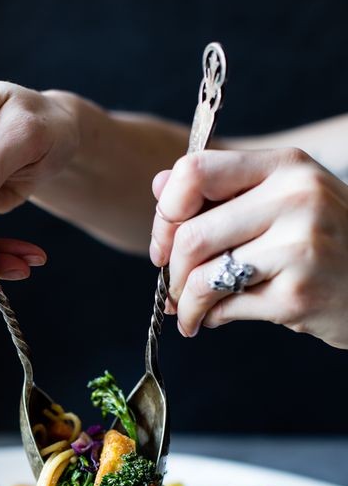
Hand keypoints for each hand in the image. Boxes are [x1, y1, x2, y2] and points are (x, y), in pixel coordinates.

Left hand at [149, 148, 347, 348]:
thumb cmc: (326, 242)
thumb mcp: (284, 200)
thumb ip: (225, 190)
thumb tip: (159, 184)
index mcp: (286, 166)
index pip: (195, 172)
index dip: (166, 212)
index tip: (165, 241)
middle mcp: (296, 199)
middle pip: (192, 234)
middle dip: (170, 269)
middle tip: (172, 288)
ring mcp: (299, 248)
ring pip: (203, 276)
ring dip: (184, 302)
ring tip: (188, 312)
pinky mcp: (297, 295)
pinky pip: (227, 308)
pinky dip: (209, 318)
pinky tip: (214, 319)